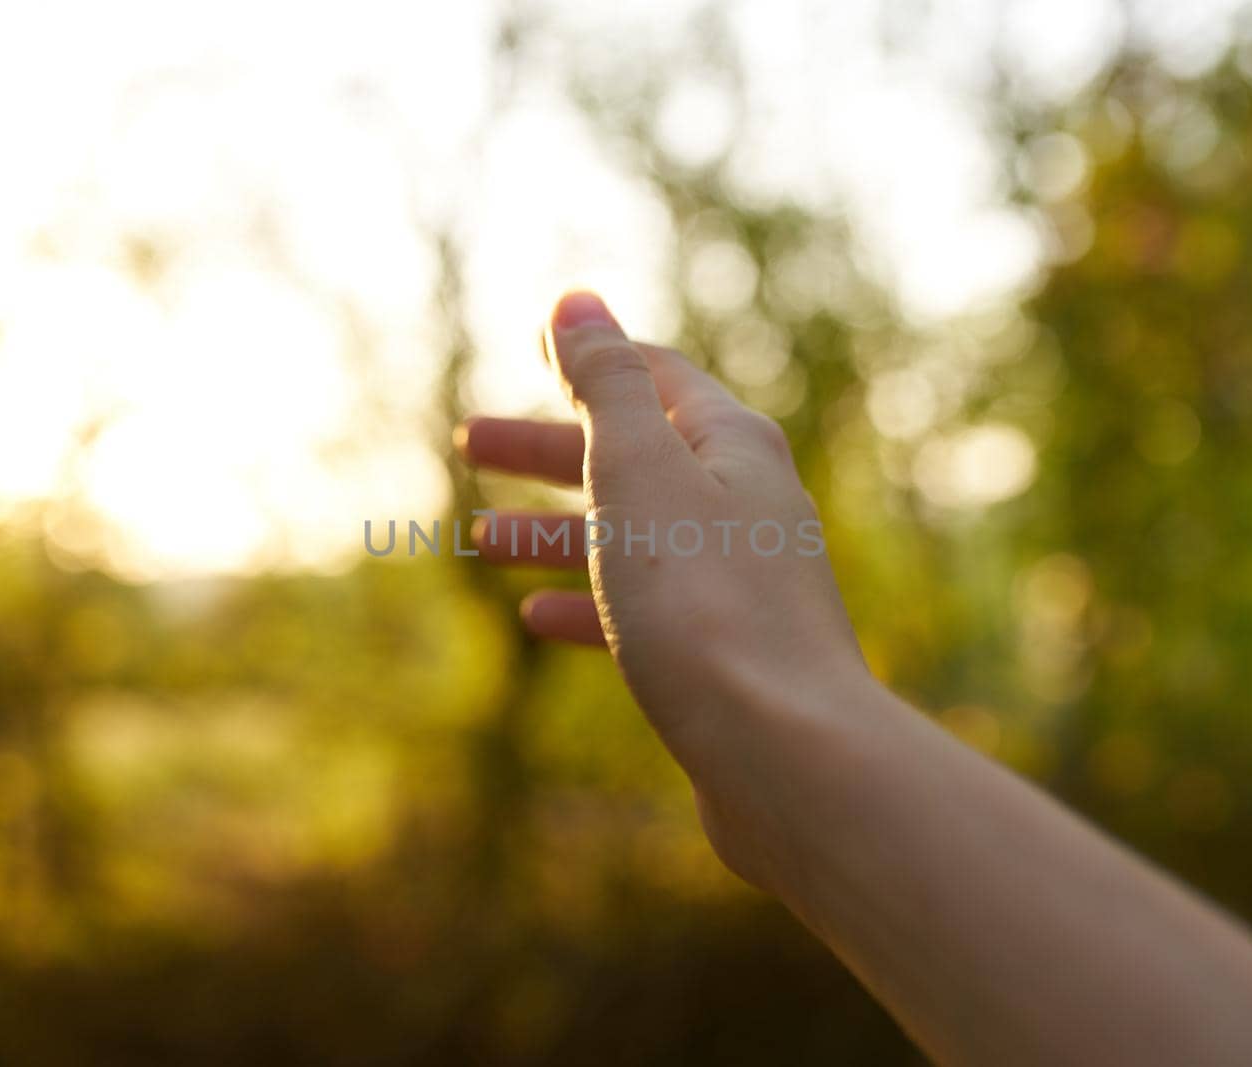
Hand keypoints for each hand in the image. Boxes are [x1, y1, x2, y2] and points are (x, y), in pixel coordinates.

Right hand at [457, 291, 867, 888]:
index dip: (589, 360)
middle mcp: (745, 503)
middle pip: (632, 456)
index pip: (654, 376)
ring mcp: (740, 582)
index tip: (531, 351)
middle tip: (469, 444)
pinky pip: (647, 610)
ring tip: (479, 540)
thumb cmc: (704, 602)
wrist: (782, 750)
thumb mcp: (638, 472)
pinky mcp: (727, 654)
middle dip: (547, 450)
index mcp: (732, 445)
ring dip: (554, 529)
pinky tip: (537, 616)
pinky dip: (589, 601)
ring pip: (633, 536)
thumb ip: (604, 385)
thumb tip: (576, 300)